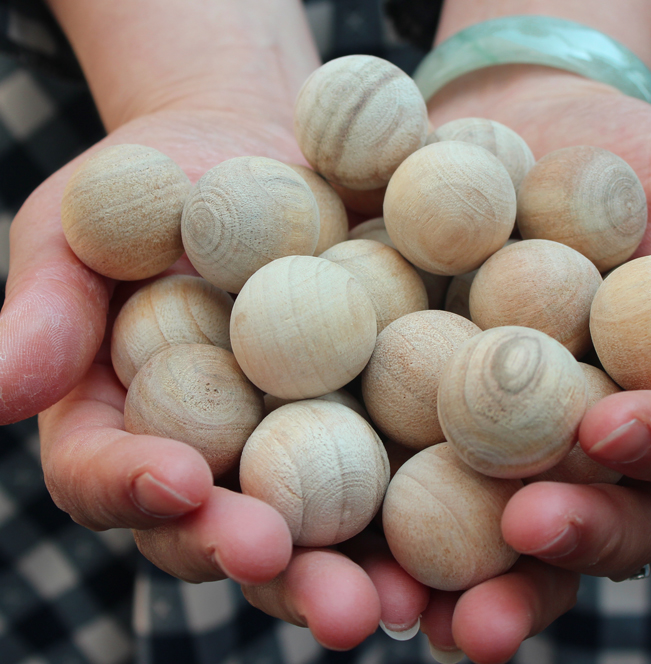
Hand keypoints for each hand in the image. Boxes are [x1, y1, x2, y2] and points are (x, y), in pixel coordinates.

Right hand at [1, 0, 431, 649]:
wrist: (252, 152)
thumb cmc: (151, 187)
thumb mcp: (81, 227)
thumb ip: (47, 309)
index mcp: (134, 426)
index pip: (119, 479)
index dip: (142, 493)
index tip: (182, 486)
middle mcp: (224, 456)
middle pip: (241, 532)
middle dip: (285, 571)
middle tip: (334, 604)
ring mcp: (307, 439)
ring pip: (335, 522)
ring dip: (375, 568)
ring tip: (417, 603)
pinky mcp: (381, 405)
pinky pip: (411, 455)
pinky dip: (448, 494)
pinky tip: (494, 516)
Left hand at [410, 60, 650, 661]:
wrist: (516, 130)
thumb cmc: (629, 160)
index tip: (607, 429)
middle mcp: (589, 437)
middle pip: (598, 514)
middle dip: (569, 535)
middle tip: (526, 533)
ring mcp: (506, 437)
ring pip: (502, 527)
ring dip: (477, 576)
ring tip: (435, 609)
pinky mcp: (426, 418)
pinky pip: (413, 479)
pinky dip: (392, 524)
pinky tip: (361, 552)